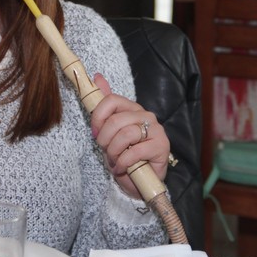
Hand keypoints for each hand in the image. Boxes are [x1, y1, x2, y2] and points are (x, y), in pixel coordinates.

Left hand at [90, 73, 169, 198]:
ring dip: (114, 152)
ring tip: (115, 160)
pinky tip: (122, 168)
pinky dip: (123, 163)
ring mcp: (156, 129)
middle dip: (105, 139)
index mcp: (132, 108)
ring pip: (125, 135)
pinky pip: (134, 152)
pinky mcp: (161, 146)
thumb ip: (105, 104)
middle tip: (106, 151)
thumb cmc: (123, 153)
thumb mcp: (109, 130)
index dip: (98, 117)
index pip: (111, 100)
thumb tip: (97, 76)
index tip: (95, 133)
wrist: (138, 180)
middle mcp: (146, 115)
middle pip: (116, 120)